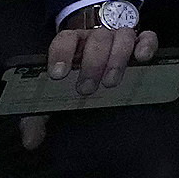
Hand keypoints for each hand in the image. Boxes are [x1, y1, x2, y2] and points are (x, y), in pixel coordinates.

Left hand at [19, 19, 161, 148]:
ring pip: (122, 36)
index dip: (61, 54)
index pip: (65, 39)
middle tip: (87, 89)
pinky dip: (147, 45)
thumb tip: (30, 141)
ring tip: (111, 82)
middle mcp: (96, 36)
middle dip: (92, 63)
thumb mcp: (53, 96)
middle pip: (97, 39)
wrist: (100, 63)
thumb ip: (38, 116)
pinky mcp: (141, 41)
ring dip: (117, 58)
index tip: (58, 75)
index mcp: (72, 44)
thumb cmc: (75, 80)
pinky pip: (148, 36)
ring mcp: (120, 37)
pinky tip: (143, 58)